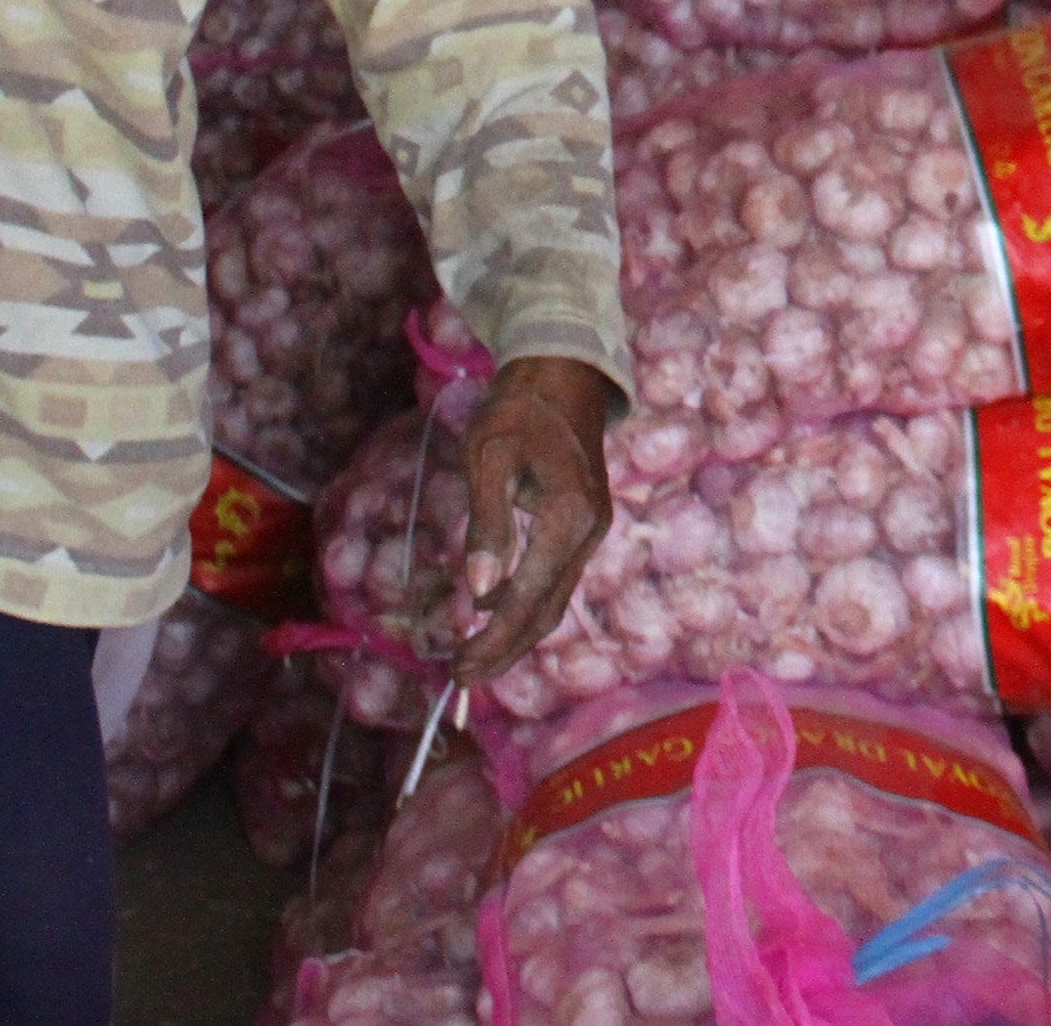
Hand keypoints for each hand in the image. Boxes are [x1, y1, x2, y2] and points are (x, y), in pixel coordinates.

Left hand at [453, 355, 614, 679]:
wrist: (564, 370)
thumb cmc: (519, 407)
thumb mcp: (490, 456)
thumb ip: (487, 523)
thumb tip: (478, 588)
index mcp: (568, 516)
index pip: (528, 598)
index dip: (493, 639)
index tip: (459, 668)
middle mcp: (589, 531)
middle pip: (547, 611)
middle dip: (504, 650)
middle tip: (460, 679)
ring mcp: (591, 530)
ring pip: (554, 600)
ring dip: (515, 635)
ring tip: (474, 659)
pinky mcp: (584, 525)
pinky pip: (556, 580)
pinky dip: (525, 606)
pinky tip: (494, 615)